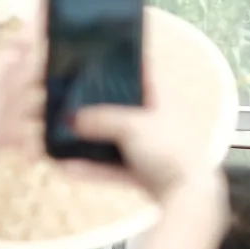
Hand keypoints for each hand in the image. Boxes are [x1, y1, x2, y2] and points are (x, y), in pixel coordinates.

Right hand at [67, 71, 216, 204]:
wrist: (188, 193)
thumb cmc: (170, 150)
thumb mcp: (131, 127)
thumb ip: (100, 119)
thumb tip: (72, 118)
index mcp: (163, 98)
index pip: (142, 69)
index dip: (122, 60)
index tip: (98, 55)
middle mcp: (157, 119)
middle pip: (121, 106)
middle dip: (95, 106)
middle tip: (68, 99)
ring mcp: (150, 146)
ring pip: (113, 138)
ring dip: (88, 139)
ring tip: (62, 133)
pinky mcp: (143, 172)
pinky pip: (111, 167)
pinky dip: (91, 167)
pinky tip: (67, 166)